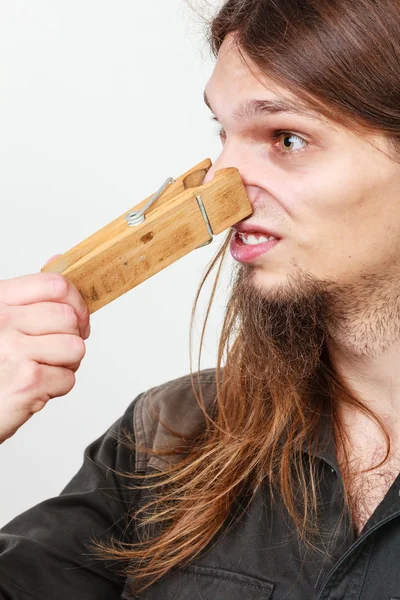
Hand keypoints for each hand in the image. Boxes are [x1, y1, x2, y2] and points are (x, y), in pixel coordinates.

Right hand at [0, 257, 89, 442]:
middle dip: (71, 337)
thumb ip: (29, 294)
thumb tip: (59, 259)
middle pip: (69, 317)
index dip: (75, 301)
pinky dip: (57, 387)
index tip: (74, 317)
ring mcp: (13, 350)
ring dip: (66, 363)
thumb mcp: (3, 320)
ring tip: (43, 368)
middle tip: (53, 351)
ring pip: (75, 347)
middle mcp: (2, 320)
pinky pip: (69, 378)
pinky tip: (34, 387)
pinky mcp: (27, 381)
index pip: (56, 284)